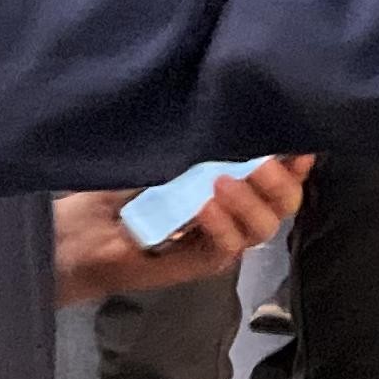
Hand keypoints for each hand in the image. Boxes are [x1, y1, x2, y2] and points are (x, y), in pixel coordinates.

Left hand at [51, 155, 315, 304]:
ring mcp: (218, 242)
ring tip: (222, 180)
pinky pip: (227, 251)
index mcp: (233, 185)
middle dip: (280, 182)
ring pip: (262, 229)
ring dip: (249, 201)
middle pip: (282, 205)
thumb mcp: (167, 153)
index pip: (279, 176)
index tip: (298, 144)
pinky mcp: (199, 266)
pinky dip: (221, 225)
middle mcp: (233, 214)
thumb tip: (239, 112)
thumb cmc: (119, 187)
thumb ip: (204, 140)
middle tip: (261, 162)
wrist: (80, 232)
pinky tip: (204, 205)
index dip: (295, 162)